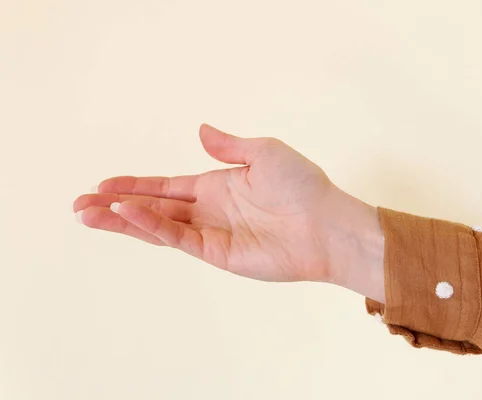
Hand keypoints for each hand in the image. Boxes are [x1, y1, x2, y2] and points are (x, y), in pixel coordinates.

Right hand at [73, 125, 383, 300]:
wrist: (328, 223)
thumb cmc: (303, 185)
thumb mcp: (265, 152)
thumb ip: (229, 145)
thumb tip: (200, 132)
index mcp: (217, 186)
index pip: (166, 186)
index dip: (135, 185)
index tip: (103, 184)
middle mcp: (210, 211)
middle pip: (154, 208)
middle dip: (116, 206)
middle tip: (80, 205)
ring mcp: (212, 233)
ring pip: (158, 226)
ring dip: (123, 220)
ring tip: (87, 214)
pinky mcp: (219, 253)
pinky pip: (179, 237)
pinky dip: (152, 226)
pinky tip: (128, 214)